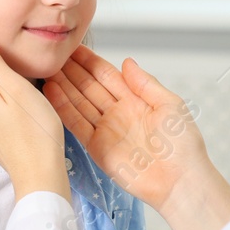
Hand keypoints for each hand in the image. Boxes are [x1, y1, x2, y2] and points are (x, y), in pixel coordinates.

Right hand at [47, 46, 229, 229]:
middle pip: (89, 87)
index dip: (90, 62)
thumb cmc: (183, 146)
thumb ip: (146, 84)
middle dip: (71, 72)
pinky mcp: (97, 148)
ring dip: (63, 87)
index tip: (73, 48)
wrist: (179, 181)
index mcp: (136, 100)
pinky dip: (63, 109)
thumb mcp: (170, 105)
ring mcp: (106, 130)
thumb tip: (127, 62)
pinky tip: (52, 92)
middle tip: (53, 56)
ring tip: (46, 70)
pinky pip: (77, 125)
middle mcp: (118, 113)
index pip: (107, 75)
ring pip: (79, 103)